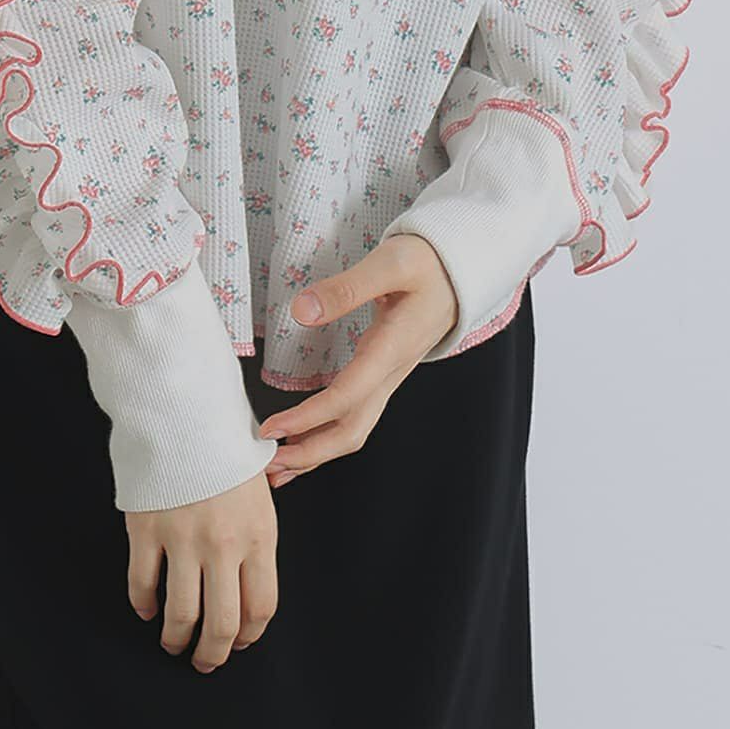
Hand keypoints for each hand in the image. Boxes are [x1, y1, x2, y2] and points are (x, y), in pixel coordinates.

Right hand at [125, 465, 278, 672]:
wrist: (186, 409)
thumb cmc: (226, 445)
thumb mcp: (260, 488)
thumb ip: (257, 535)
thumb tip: (249, 583)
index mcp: (259, 533)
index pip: (260, 607)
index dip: (249, 635)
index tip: (238, 642)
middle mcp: (224, 544)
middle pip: (223, 623)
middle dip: (213, 653)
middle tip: (204, 661)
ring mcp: (183, 539)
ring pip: (181, 614)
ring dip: (177, 639)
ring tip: (174, 642)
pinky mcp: (146, 530)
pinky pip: (142, 584)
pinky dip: (143, 605)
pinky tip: (147, 608)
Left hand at [256, 234, 458, 487]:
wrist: (461, 269)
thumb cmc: (428, 263)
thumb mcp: (390, 263)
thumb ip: (346, 288)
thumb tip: (302, 311)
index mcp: (392, 349)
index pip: (346, 397)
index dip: (307, 418)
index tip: (271, 429)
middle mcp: (391, 372)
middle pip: (352, 430)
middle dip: (310, 453)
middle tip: (268, 465)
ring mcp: (390, 376)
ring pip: (355, 428)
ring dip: (318, 451)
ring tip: (280, 466)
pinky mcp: (384, 372)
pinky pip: (356, 413)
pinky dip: (329, 433)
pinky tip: (306, 437)